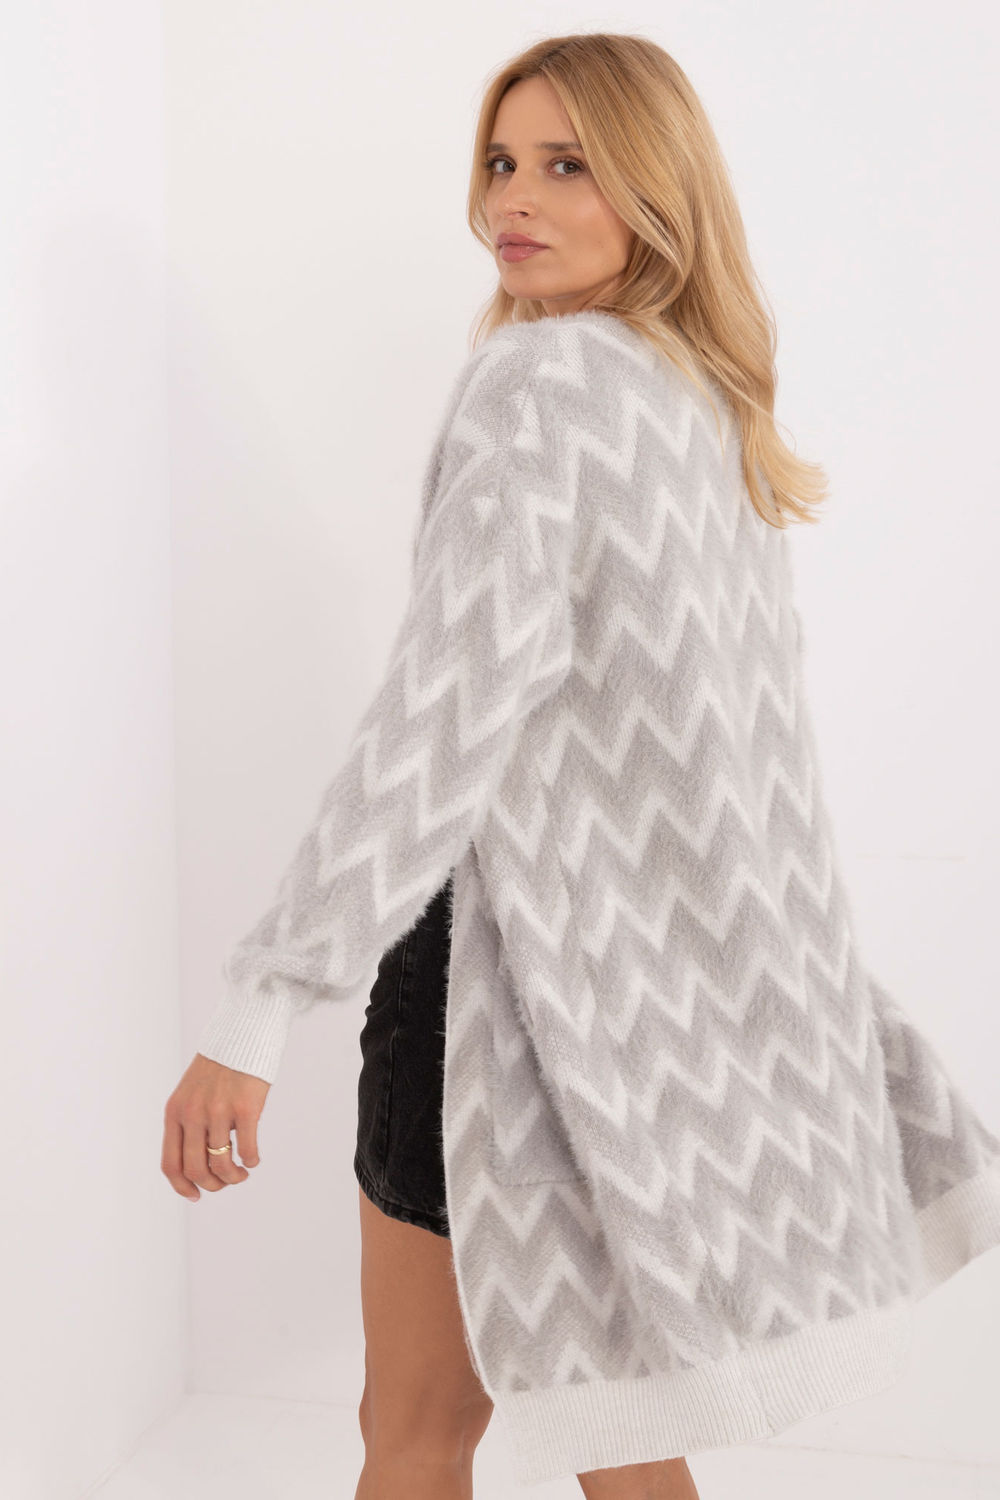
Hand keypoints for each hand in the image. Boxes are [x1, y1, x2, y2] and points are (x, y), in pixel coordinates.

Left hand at [162, 1052, 270, 1200]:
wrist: (241, 1035)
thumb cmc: (218, 1068)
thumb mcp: (190, 1094)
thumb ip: (187, 1124)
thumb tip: (198, 1167)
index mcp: (174, 1112)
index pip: (170, 1164)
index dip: (182, 1187)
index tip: (196, 1195)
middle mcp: (193, 1113)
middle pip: (195, 1169)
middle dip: (212, 1185)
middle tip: (226, 1182)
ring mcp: (219, 1110)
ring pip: (221, 1164)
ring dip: (234, 1177)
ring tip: (242, 1172)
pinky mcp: (246, 1107)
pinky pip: (247, 1149)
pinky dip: (251, 1161)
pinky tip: (253, 1158)